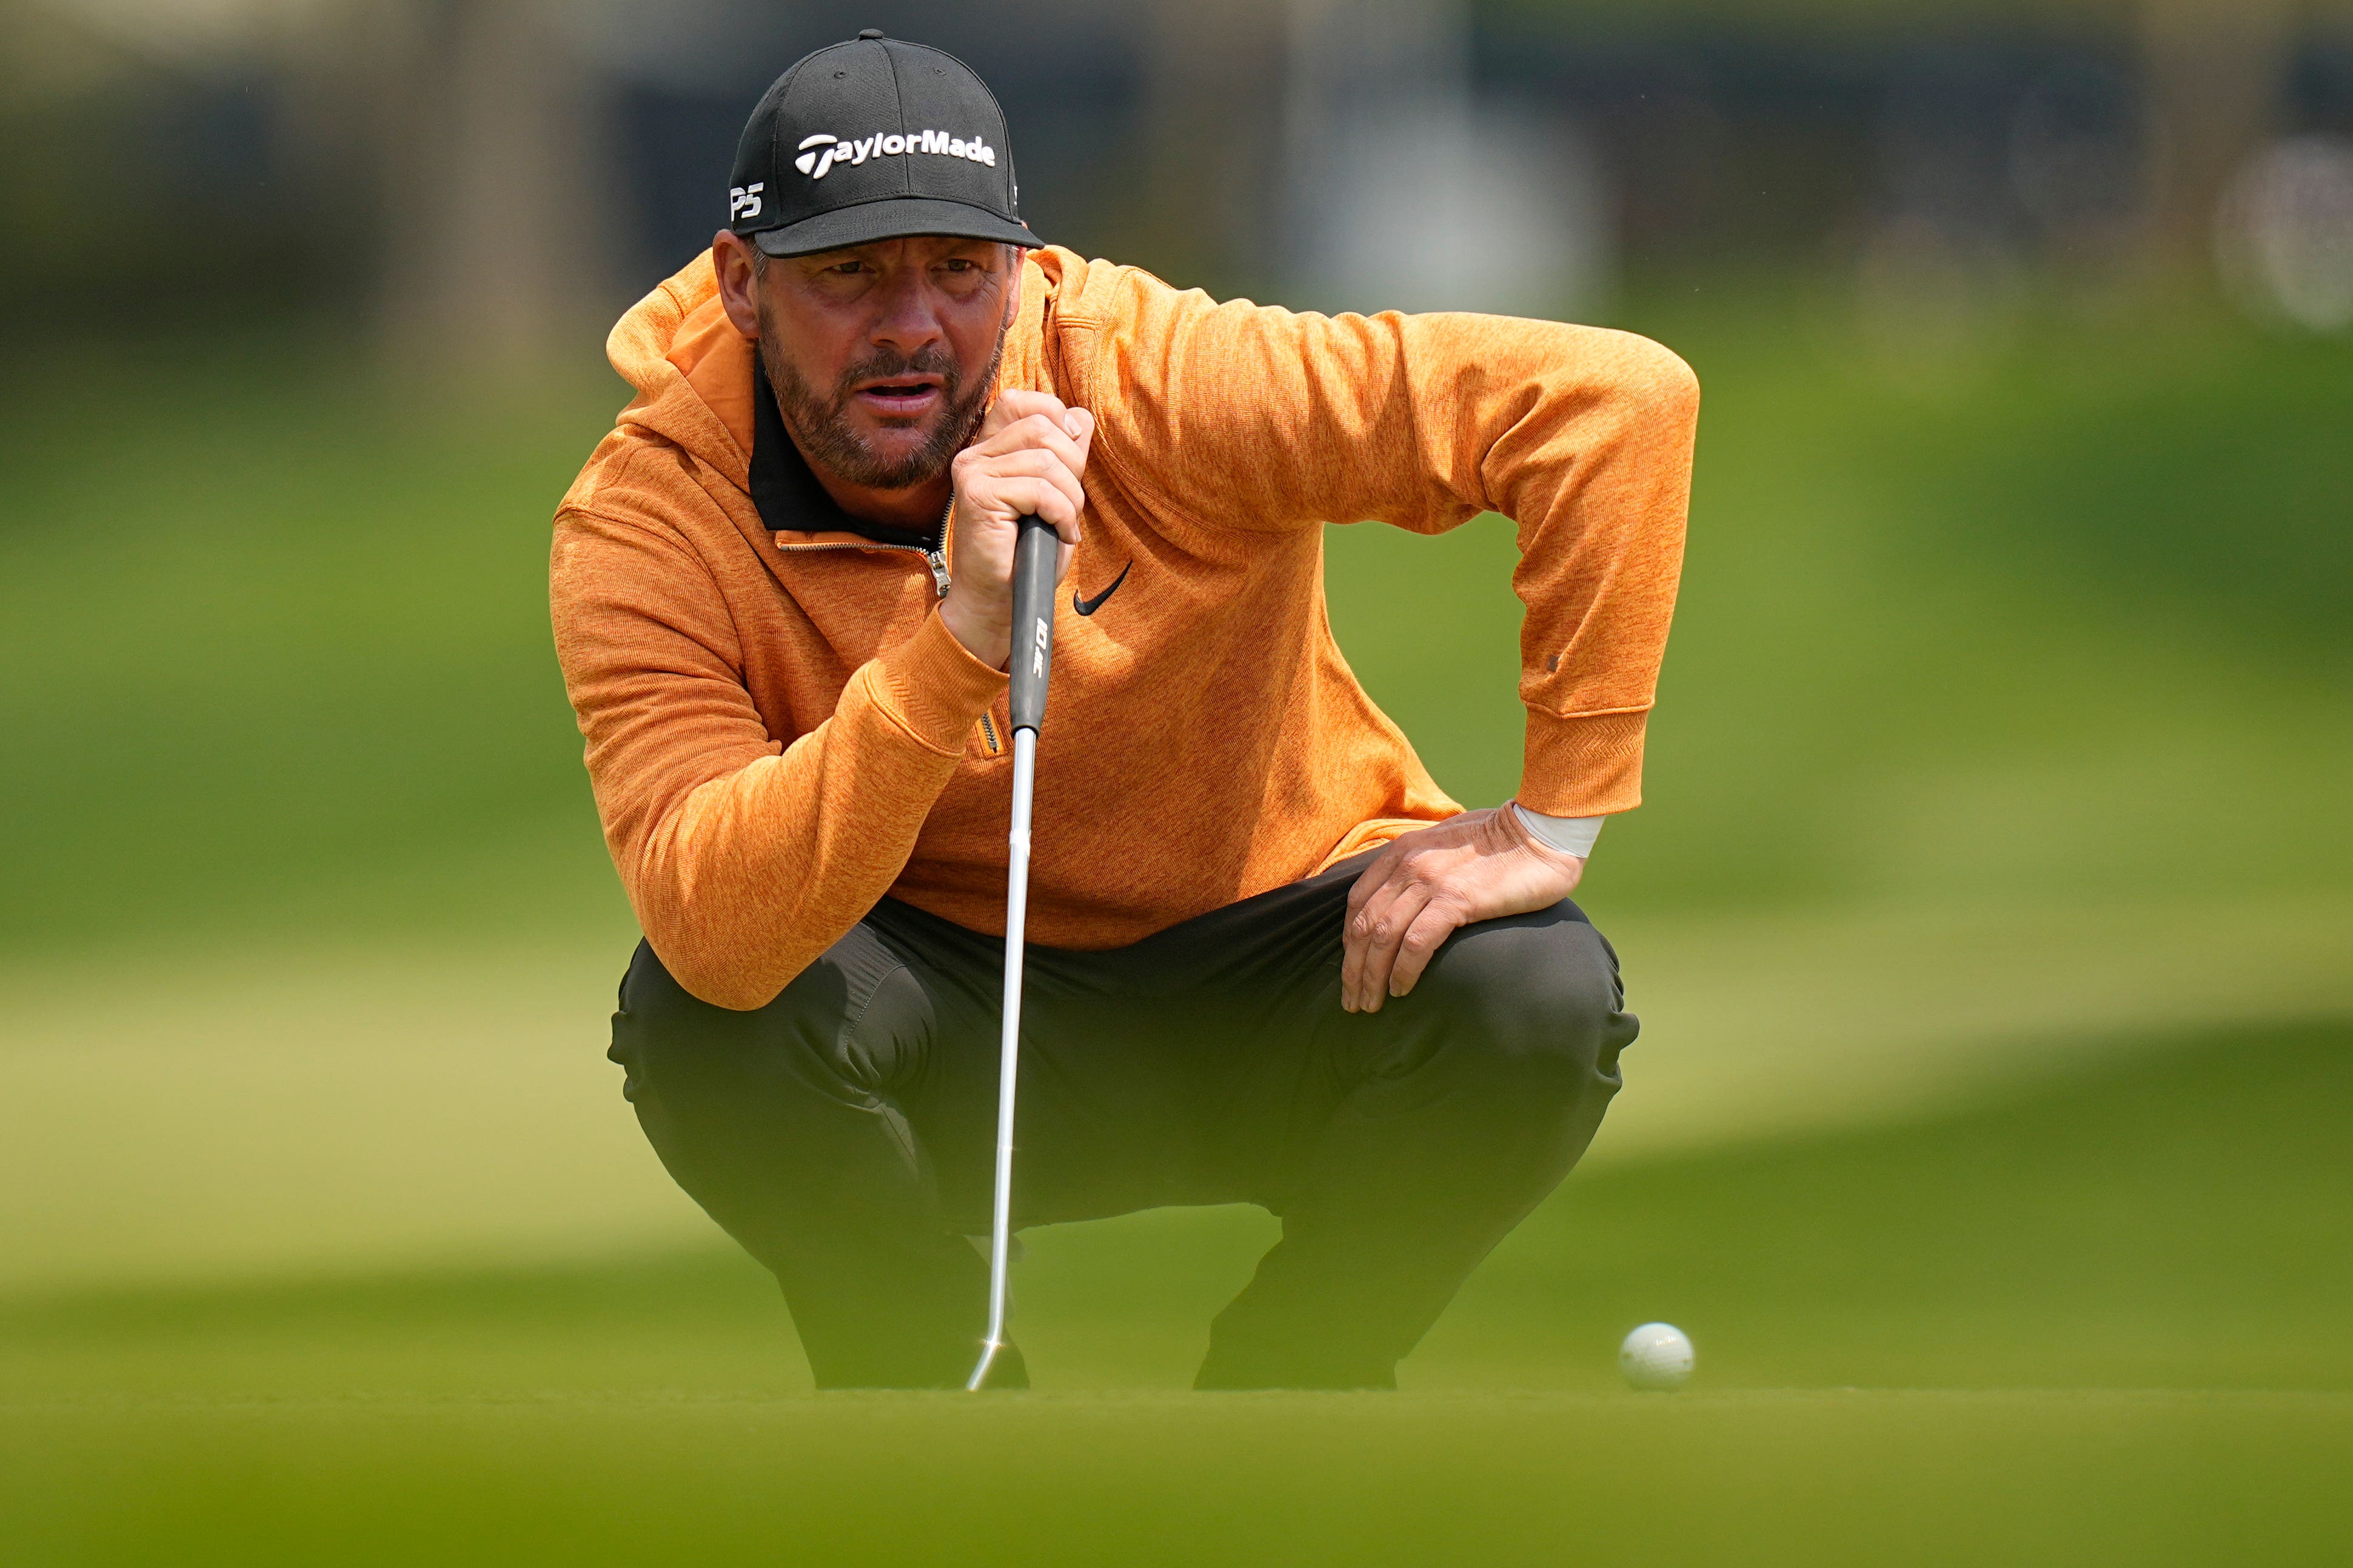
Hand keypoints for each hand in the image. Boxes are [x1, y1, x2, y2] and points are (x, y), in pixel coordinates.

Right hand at [938, 389, 1094, 668]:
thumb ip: (1065, 455)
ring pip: (1045, 460)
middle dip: (1073, 465)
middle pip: (1043, 426)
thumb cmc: (1027, 553)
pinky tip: (1060, 534)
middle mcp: (974, 454)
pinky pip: (1039, 489)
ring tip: (1065, 524)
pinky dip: (1062, 514)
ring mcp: (971, 472)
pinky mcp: (977, 496)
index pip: (1024, 401)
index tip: (1071, 459)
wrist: (999, 600)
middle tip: (1070, 504)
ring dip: (1070, 497)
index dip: (1057, 419)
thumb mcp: (1056, 495)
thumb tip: (1081, 417)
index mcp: (990, 447)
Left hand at [1341, 807, 1585, 1012]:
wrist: (1540, 833)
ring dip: (1372, 977)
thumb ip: (1421, 864)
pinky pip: (1417, 943)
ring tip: (1370, 1005)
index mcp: (1402, 851)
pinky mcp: (1456, 900)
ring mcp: (1430, 882)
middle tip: (1352, 1000)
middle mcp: (1408, 865)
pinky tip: (1401, 990)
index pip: (1357, 901)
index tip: (1351, 968)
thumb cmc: (1501, 841)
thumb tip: (1409, 896)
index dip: (1349, 940)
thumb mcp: (1445, 843)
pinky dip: (1403, 971)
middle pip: (1364, 925)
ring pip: (1383, 937)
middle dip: (1353, 968)